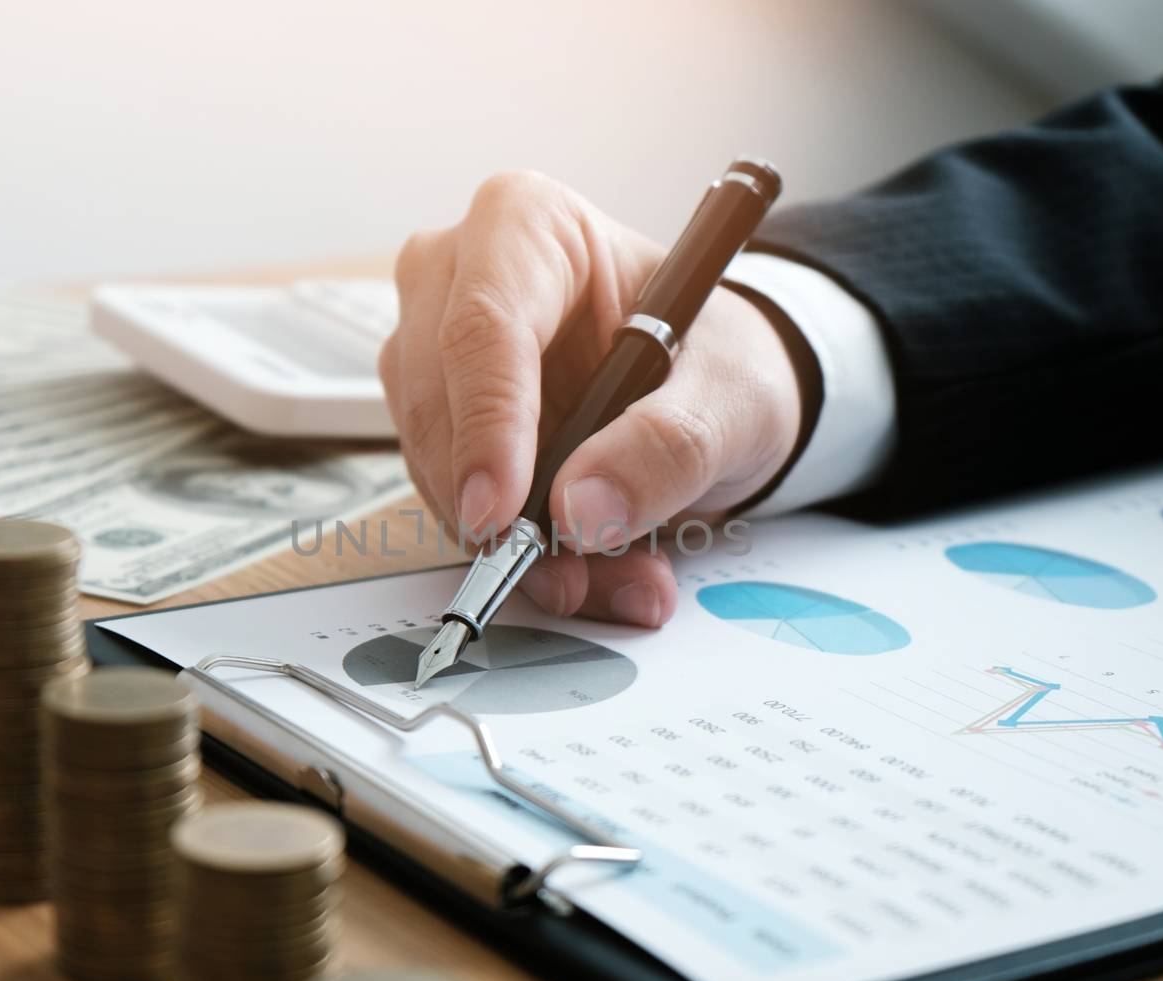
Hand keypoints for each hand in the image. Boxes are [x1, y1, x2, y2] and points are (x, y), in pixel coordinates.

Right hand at [380, 171, 802, 626]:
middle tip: (566, 574)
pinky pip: (448, 495)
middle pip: (438, 397)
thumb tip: (583, 511)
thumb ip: (670, 446)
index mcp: (529, 223)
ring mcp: (432, 344)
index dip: (486, 426)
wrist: (708, 389)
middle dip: (500, 506)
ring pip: (433, 458)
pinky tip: (582, 567)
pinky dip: (512, 546)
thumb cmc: (714, 356)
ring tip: (604, 576)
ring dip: (512, 539)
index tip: (502, 515)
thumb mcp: (730, 396)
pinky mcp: (435, 415)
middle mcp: (459, 272)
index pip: (484, 325)